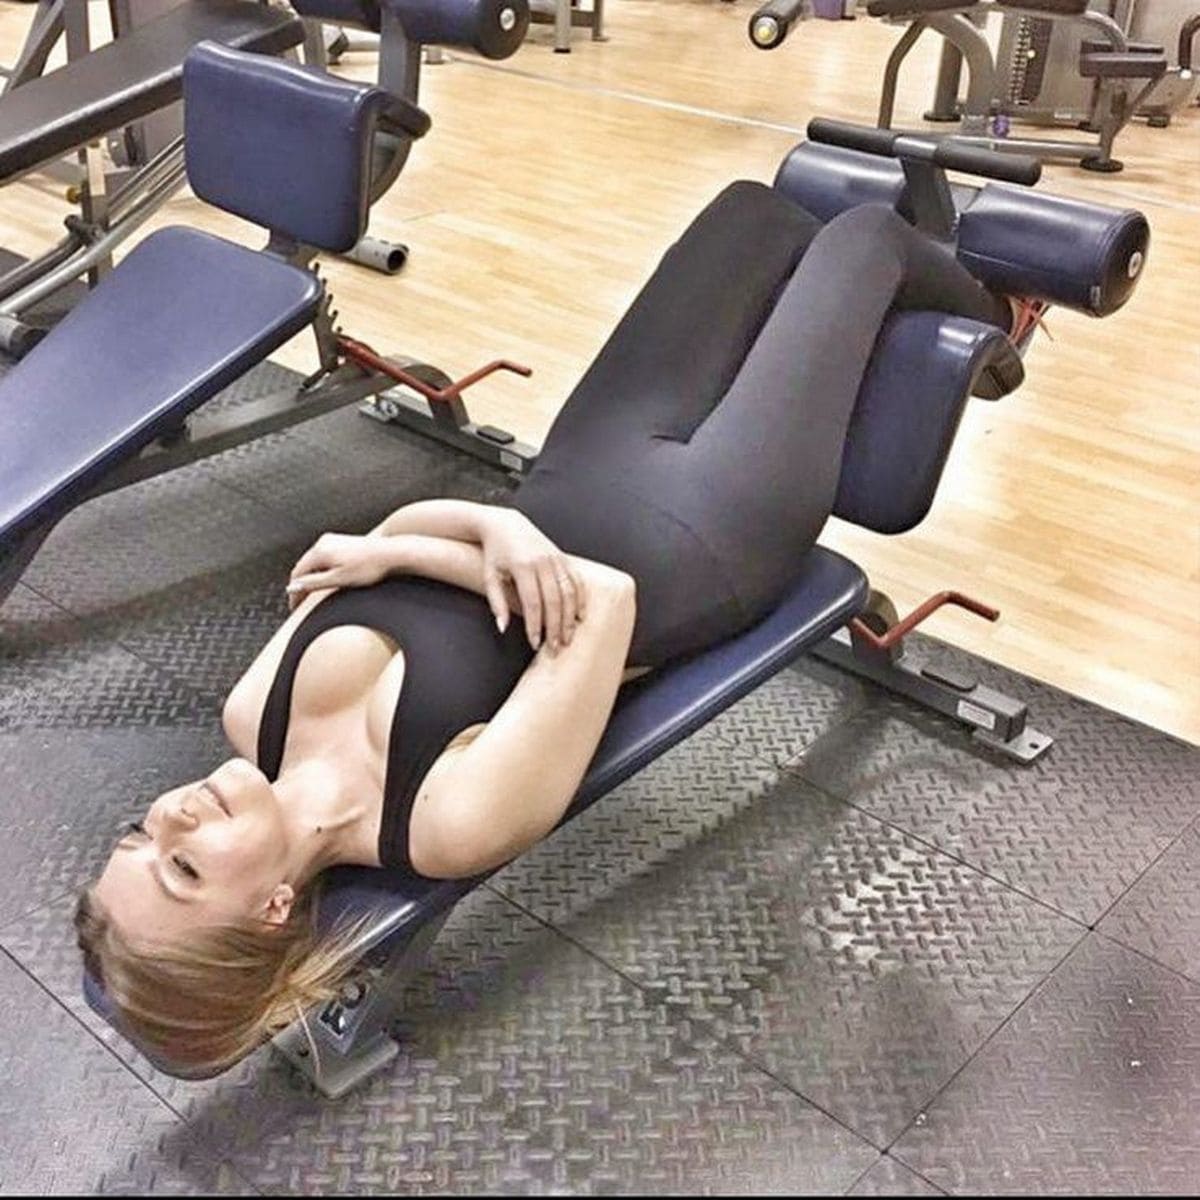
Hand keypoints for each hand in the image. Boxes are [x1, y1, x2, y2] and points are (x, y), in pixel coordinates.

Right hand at [286, 532, 392, 609]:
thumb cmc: (369, 567)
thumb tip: (293, 587)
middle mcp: (323, 542)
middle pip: (304, 566)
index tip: (294, 607)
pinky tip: (327, 579)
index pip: (297, 573)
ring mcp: (333, 539)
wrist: (392, 553)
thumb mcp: (339, 579)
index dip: (295, 592)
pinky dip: (321, 569)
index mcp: (320, 551)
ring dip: (310, 576)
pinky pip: (324, 556)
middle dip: (301, 584)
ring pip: (314, 561)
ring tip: (311, 593)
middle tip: (300, 603)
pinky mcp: (342, 541)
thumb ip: (314, 583)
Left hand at [481, 510, 585, 651]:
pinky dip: (580, 599)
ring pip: (569, 592)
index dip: (535, 625)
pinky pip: (576, 580)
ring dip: (570, 618)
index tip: (534, 643)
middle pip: (554, 600)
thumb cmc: (495, 554)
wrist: (505, 525)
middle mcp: (542, 562)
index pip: (532, 603)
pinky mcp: (563, 558)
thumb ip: (496, 603)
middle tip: (555, 648)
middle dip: (555, 627)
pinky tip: (580, 617)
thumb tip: (503, 629)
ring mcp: (555, 559)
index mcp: (522, 566)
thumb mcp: (490, 577)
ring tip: (568, 638)